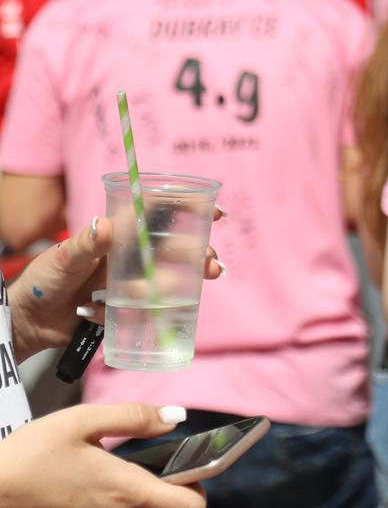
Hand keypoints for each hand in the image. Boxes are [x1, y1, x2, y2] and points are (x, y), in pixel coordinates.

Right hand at [0, 404, 205, 506]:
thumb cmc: (30, 455)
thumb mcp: (82, 421)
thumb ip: (133, 417)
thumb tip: (176, 417)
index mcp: (125, 487)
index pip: (188, 504)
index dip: (203, 484)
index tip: (201, 463)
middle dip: (182, 488)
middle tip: (177, 461)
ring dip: (156, 493)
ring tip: (150, 465)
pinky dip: (130, 497)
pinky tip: (117, 476)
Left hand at [11, 214, 224, 363]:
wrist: (29, 321)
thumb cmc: (43, 281)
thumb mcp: (62, 259)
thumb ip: (85, 244)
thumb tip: (108, 225)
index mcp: (118, 235)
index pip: (158, 214)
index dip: (189, 208)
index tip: (215, 213)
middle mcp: (129, 255)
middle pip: (174, 248)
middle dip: (199, 252)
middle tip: (212, 264)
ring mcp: (130, 281)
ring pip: (170, 276)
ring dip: (190, 280)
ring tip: (202, 283)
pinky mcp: (128, 306)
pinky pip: (151, 307)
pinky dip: (160, 309)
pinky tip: (159, 313)